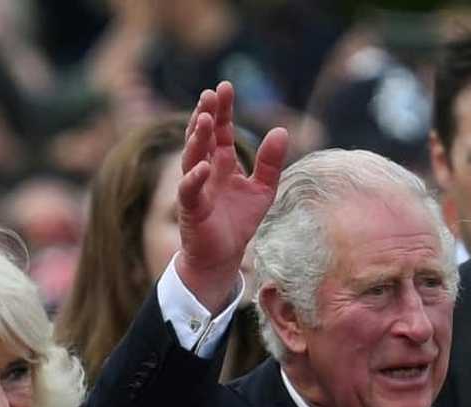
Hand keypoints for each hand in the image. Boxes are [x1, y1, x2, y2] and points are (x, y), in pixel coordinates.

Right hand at [177, 81, 288, 311]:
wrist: (222, 256)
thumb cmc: (238, 221)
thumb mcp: (263, 189)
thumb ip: (271, 162)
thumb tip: (282, 130)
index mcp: (222, 163)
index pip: (221, 131)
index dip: (223, 110)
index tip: (224, 87)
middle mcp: (205, 171)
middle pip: (203, 137)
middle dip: (206, 116)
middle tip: (210, 94)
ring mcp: (195, 188)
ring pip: (192, 158)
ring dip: (197, 139)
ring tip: (206, 120)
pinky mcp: (191, 209)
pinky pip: (189, 191)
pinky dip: (194, 178)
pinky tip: (203, 166)